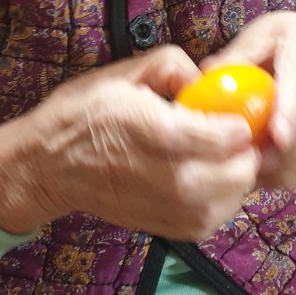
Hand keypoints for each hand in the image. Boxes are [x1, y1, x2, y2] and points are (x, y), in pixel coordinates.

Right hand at [0, 45, 259, 240]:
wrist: (49, 167)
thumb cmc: (84, 114)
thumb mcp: (124, 73)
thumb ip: (172, 65)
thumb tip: (205, 79)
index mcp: (155, 132)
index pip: (222, 135)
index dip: (239, 124)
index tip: (240, 114)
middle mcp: (167, 178)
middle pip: (237, 172)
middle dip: (246, 150)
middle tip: (238, 134)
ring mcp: (169, 208)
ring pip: (232, 199)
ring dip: (238, 175)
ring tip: (225, 155)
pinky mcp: (168, 228)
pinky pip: (215, 218)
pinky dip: (223, 199)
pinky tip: (210, 178)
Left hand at [203, 13, 295, 189]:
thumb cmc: (291, 42)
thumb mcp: (265, 33)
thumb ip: (239, 54)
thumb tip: (207, 74)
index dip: (290, 115)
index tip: (277, 137)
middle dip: (277, 156)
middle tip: (235, 158)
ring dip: (275, 171)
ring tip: (241, 164)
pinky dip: (282, 178)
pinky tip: (258, 169)